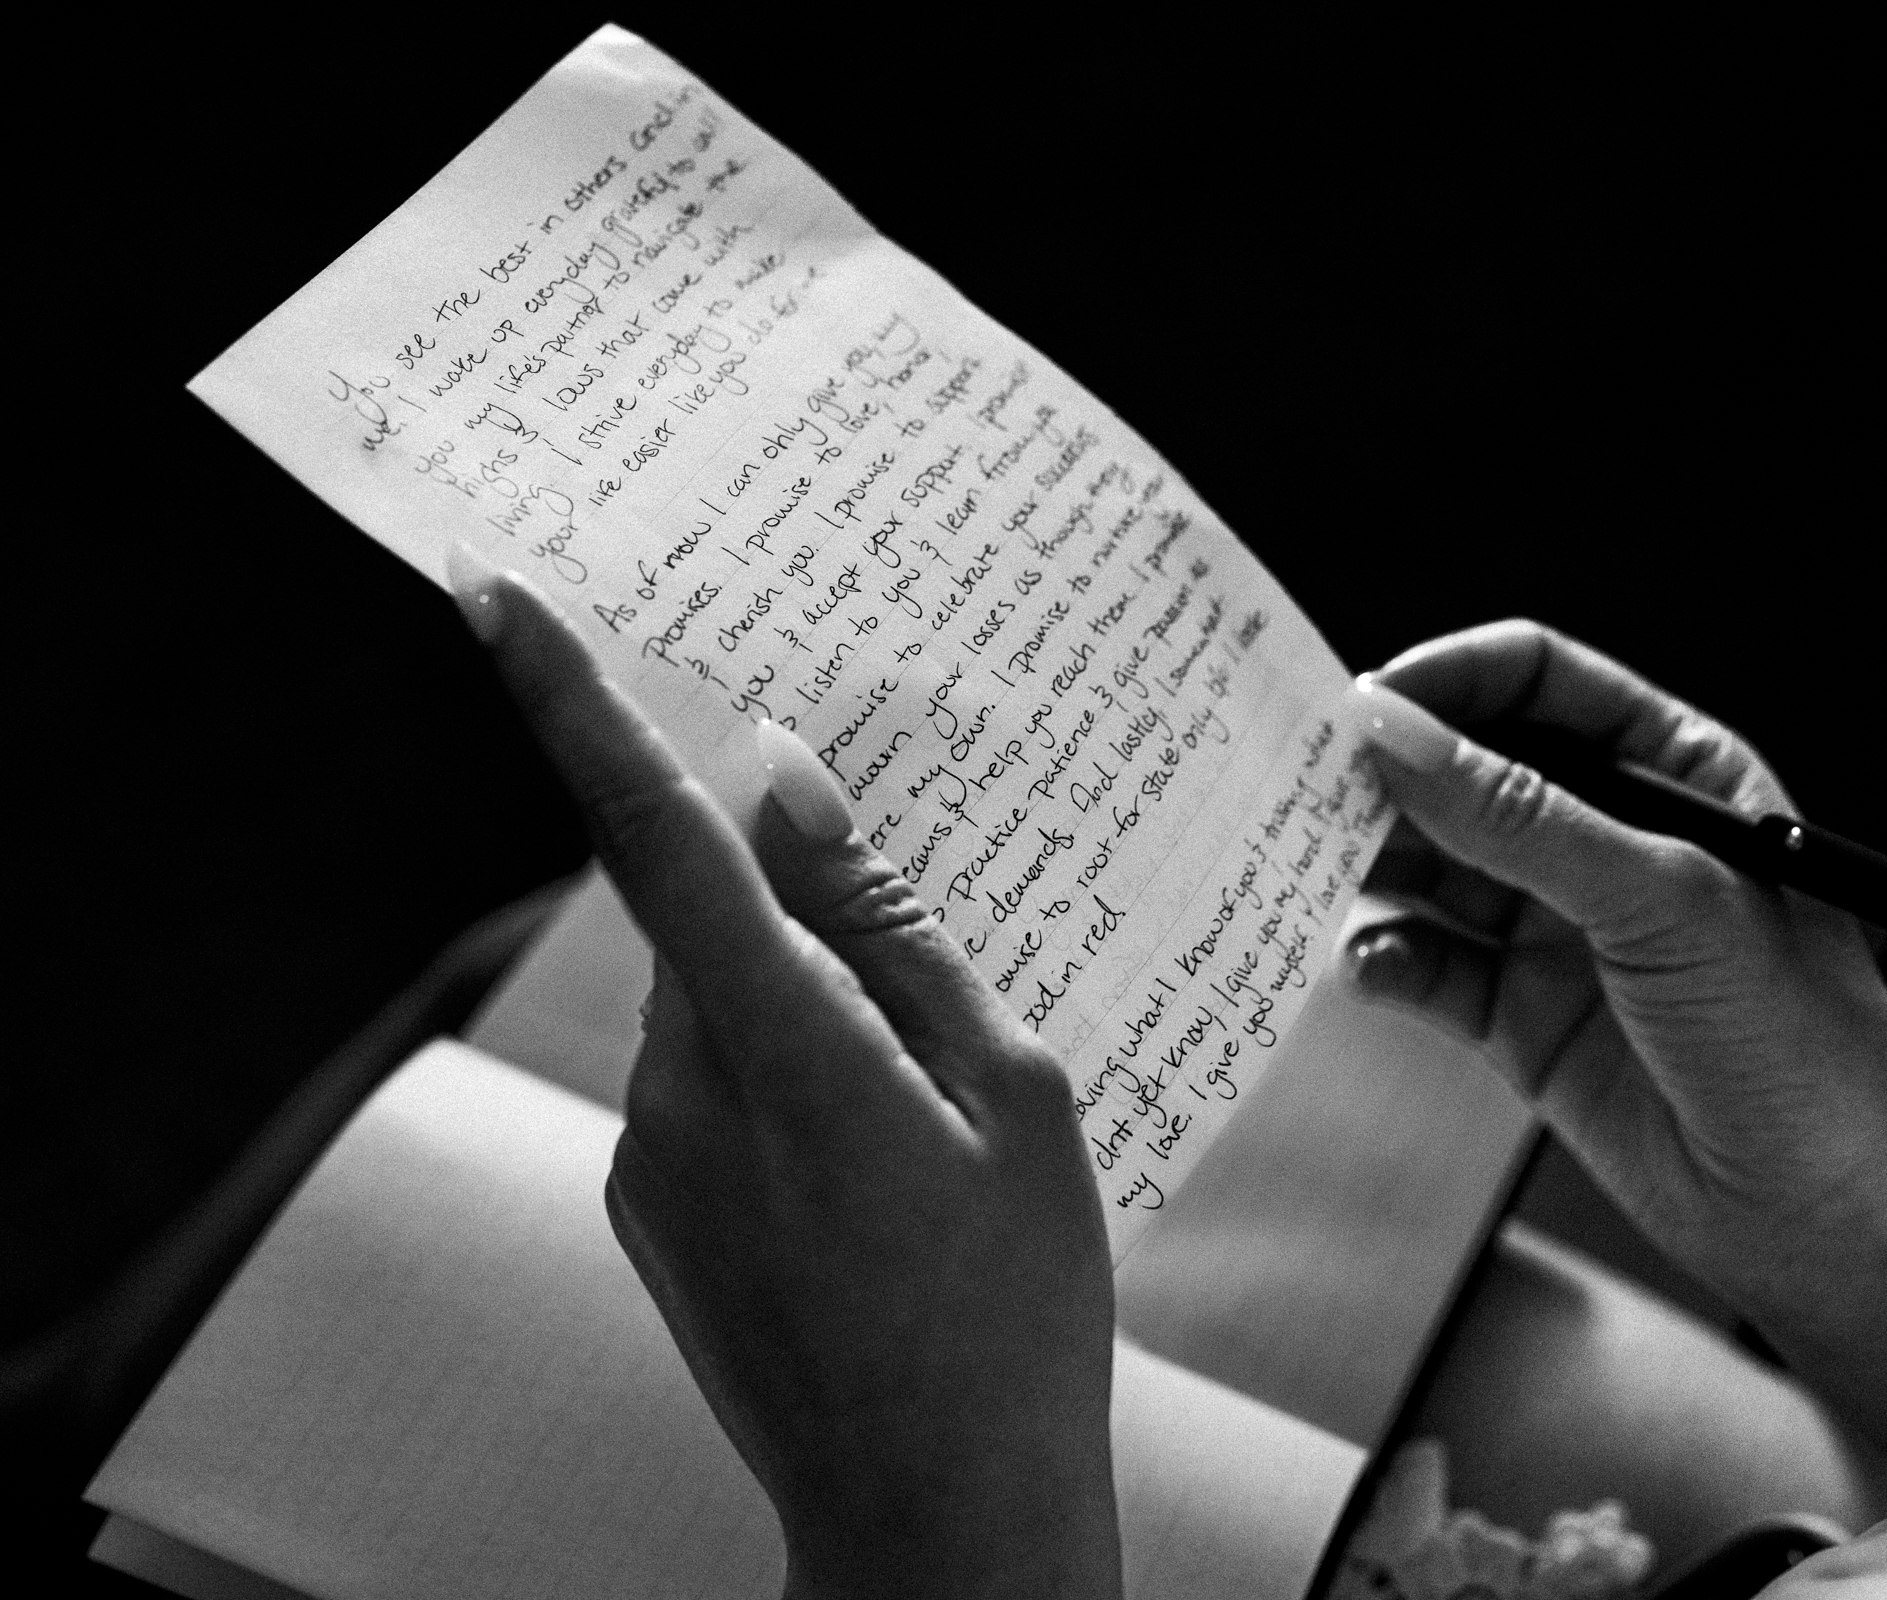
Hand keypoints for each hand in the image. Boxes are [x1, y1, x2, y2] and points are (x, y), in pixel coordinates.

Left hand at [449, 548, 1119, 1598]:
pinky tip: (878, 1163)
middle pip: (710, 915)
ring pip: (714, 1000)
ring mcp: (655, 1163)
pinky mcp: (653, 1210)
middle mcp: (682, 1096)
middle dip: (794, 894)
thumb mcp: (1011, 1093)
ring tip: (929, 1112)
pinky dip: (780, 1070)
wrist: (937, 1517)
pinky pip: (707, 1079)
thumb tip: (792, 799)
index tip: (495, 592)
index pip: (655, 837)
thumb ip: (889, 932)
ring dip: (802, 999)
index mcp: (785, 1052)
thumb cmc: (1010, 1314)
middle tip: (923, 963)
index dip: (571, 704)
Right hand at [1350, 619, 1886, 1290]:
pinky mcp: (1522, 1020)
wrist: (1829, 1217)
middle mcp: (1609, 842)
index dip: (1450, 683)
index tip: (1364, 706)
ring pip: (1433, 869)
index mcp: (1672, 774)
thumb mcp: (1664, 899)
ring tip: (1323, 883)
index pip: (1539, 684)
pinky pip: (1428, 966)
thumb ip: (1521, 817)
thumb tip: (1400, 737)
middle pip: (1467, 772)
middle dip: (1388, 778)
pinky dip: (1385, 958)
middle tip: (1304, 791)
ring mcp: (1560, 931)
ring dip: (1373, 872)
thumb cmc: (1803, 1042)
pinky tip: (1370, 966)